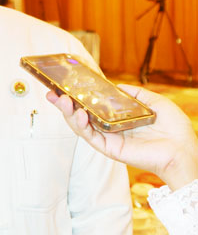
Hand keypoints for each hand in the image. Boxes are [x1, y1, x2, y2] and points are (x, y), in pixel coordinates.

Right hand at [47, 84, 197, 190]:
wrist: (183, 148)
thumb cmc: (173, 128)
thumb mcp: (154, 101)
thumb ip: (134, 94)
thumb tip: (116, 86)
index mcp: (118, 118)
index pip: (93, 106)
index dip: (78, 96)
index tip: (65, 85)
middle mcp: (110, 129)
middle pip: (81, 116)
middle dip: (64, 104)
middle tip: (52, 92)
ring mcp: (109, 139)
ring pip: (81, 126)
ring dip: (68, 113)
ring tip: (61, 100)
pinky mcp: (111, 149)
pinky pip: (91, 137)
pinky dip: (82, 125)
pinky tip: (79, 113)